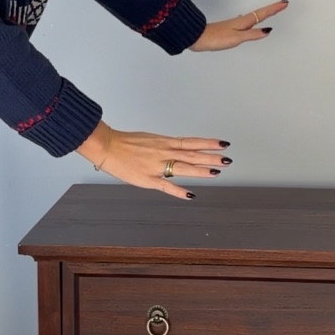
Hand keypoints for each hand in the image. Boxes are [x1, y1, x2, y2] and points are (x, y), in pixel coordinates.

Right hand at [76, 123, 230, 199]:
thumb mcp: (149, 139)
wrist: (107, 146)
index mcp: (164, 142)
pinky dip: (178, 191)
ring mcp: (157, 166)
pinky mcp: (148, 179)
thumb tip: (178, 150)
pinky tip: (190, 195)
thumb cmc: (125, 143)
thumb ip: (165, 146)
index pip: (192, 142)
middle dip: (211, 157)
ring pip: (183, 167)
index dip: (209, 143)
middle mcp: (164, 152)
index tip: (223, 143)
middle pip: (192, 155)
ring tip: (216, 172)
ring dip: (200, 170)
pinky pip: (166, 186)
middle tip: (227, 159)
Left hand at [189, 0, 289, 51]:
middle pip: (261, 13)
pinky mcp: (231, 28)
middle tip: (283, 3)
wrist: (197, 37)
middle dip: (273, 8)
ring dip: (265, 12)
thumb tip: (267, 30)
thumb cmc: (215, 38)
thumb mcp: (237, 38)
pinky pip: (248, 21)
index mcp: (244, 22)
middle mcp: (241, 20)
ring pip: (254, 16)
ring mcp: (236, 23)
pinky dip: (254, 19)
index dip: (274, 9)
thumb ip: (252, 34)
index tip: (284, 3)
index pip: (263, 14)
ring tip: (272, 10)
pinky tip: (251, 21)